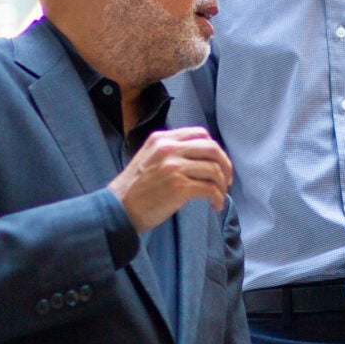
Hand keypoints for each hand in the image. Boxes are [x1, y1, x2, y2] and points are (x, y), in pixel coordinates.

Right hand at [110, 127, 232, 230]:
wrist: (118, 209)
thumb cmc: (134, 189)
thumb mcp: (148, 158)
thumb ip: (170, 152)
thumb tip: (200, 157)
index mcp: (162, 139)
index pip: (200, 133)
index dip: (214, 149)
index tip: (218, 163)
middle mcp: (168, 149)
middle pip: (212, 148)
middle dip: (225, 165)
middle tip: (226, 180)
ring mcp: (174, 167)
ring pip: (214, 169)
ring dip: (222, 185)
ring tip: (219, 196)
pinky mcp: (179, 187)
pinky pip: (209, 189)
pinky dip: (217, 198)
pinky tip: (215, 205)